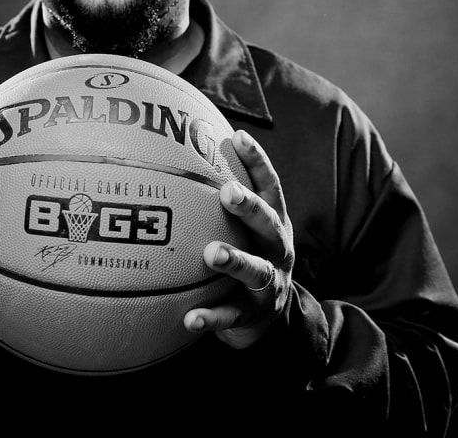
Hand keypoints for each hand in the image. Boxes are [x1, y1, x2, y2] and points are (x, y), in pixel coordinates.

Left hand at [184, 129, 294, 347]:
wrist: (270, 318)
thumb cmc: (247, 257)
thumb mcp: (245, 230)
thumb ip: (224, 202)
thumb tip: (180, 155)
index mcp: (273, 225)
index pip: (270, 187)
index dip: (258, 162)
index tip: (238, 137)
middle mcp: (277, 251)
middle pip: (268, 224)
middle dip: (250, 208)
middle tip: (228, 193)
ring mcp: (269, 284)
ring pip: (255, 271)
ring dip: (235, 260)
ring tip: (211, 254)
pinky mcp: (253, 315)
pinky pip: (231, 316)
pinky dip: (211, 317)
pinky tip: (189, 318)